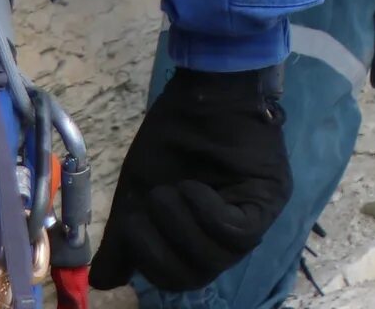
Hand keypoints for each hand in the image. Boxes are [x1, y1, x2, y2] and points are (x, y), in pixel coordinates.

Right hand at [90, 65, 290, 292]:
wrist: (203, 92)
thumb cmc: (173, 138)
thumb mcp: (139, 193)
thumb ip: (125, 239)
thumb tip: (106, 281)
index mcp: (199, 237)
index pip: (177, 279)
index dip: (148, 260)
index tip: (131, 224)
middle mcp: (230, 236)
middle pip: (196, 277)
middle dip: (159, 249)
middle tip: (149, 206)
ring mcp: (255, 218)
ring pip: (217, 258)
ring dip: (180, 225)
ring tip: (169, 191)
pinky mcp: (268, 198)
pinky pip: (237, 232)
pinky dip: (206, 214)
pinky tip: (192, 187)